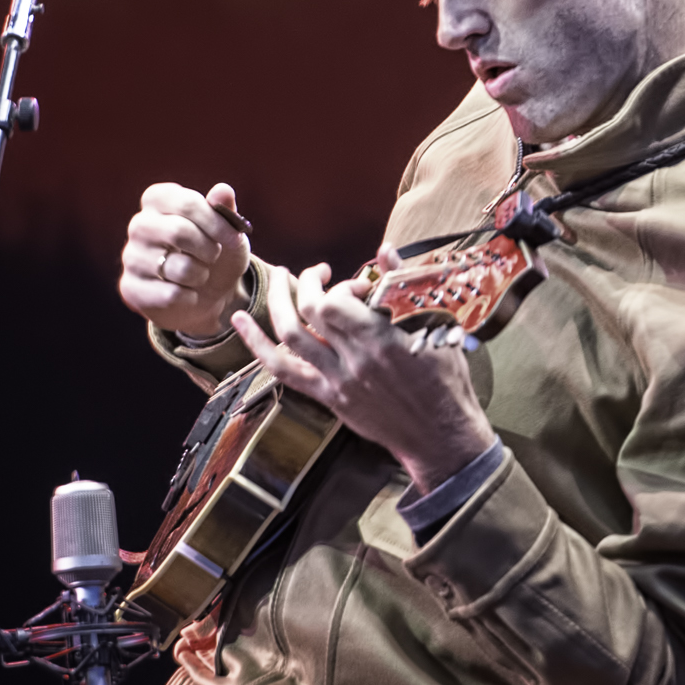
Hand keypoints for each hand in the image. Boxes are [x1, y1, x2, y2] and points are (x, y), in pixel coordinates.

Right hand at [119, 182, 253, 336]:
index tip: (234, 239)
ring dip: (200, 275)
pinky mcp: (130, 288)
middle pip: (178, 232)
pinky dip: (189, 297)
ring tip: (199, 274)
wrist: (206, 295)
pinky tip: (187, 293)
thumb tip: (223, 190)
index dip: (217, 223)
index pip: (187, 203)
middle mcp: (139, 224)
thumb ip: (224, 209)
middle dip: (209, 249)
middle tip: (214, 256)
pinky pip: (169, 294)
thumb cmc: (213, 253)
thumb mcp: (226, 231)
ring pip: (178, 268)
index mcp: (158, 199)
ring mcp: (131, 257)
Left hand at [231, 265, 497, 495]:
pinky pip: (283, 371)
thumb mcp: (435, 329)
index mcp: (381, 341)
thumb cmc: (444, 380)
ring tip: (281, 281)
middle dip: (307, 284)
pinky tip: (239, 322)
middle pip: (309, 314)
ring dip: (278, 303)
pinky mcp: (329, 398)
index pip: (336, 303)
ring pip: (289, 338)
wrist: (439, 434)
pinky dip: (257, 344)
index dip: (339, 287)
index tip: (356, 285)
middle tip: (316, 273)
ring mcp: (337, 382)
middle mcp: (353, 361)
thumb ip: (404, 288)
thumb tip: (384, 250)